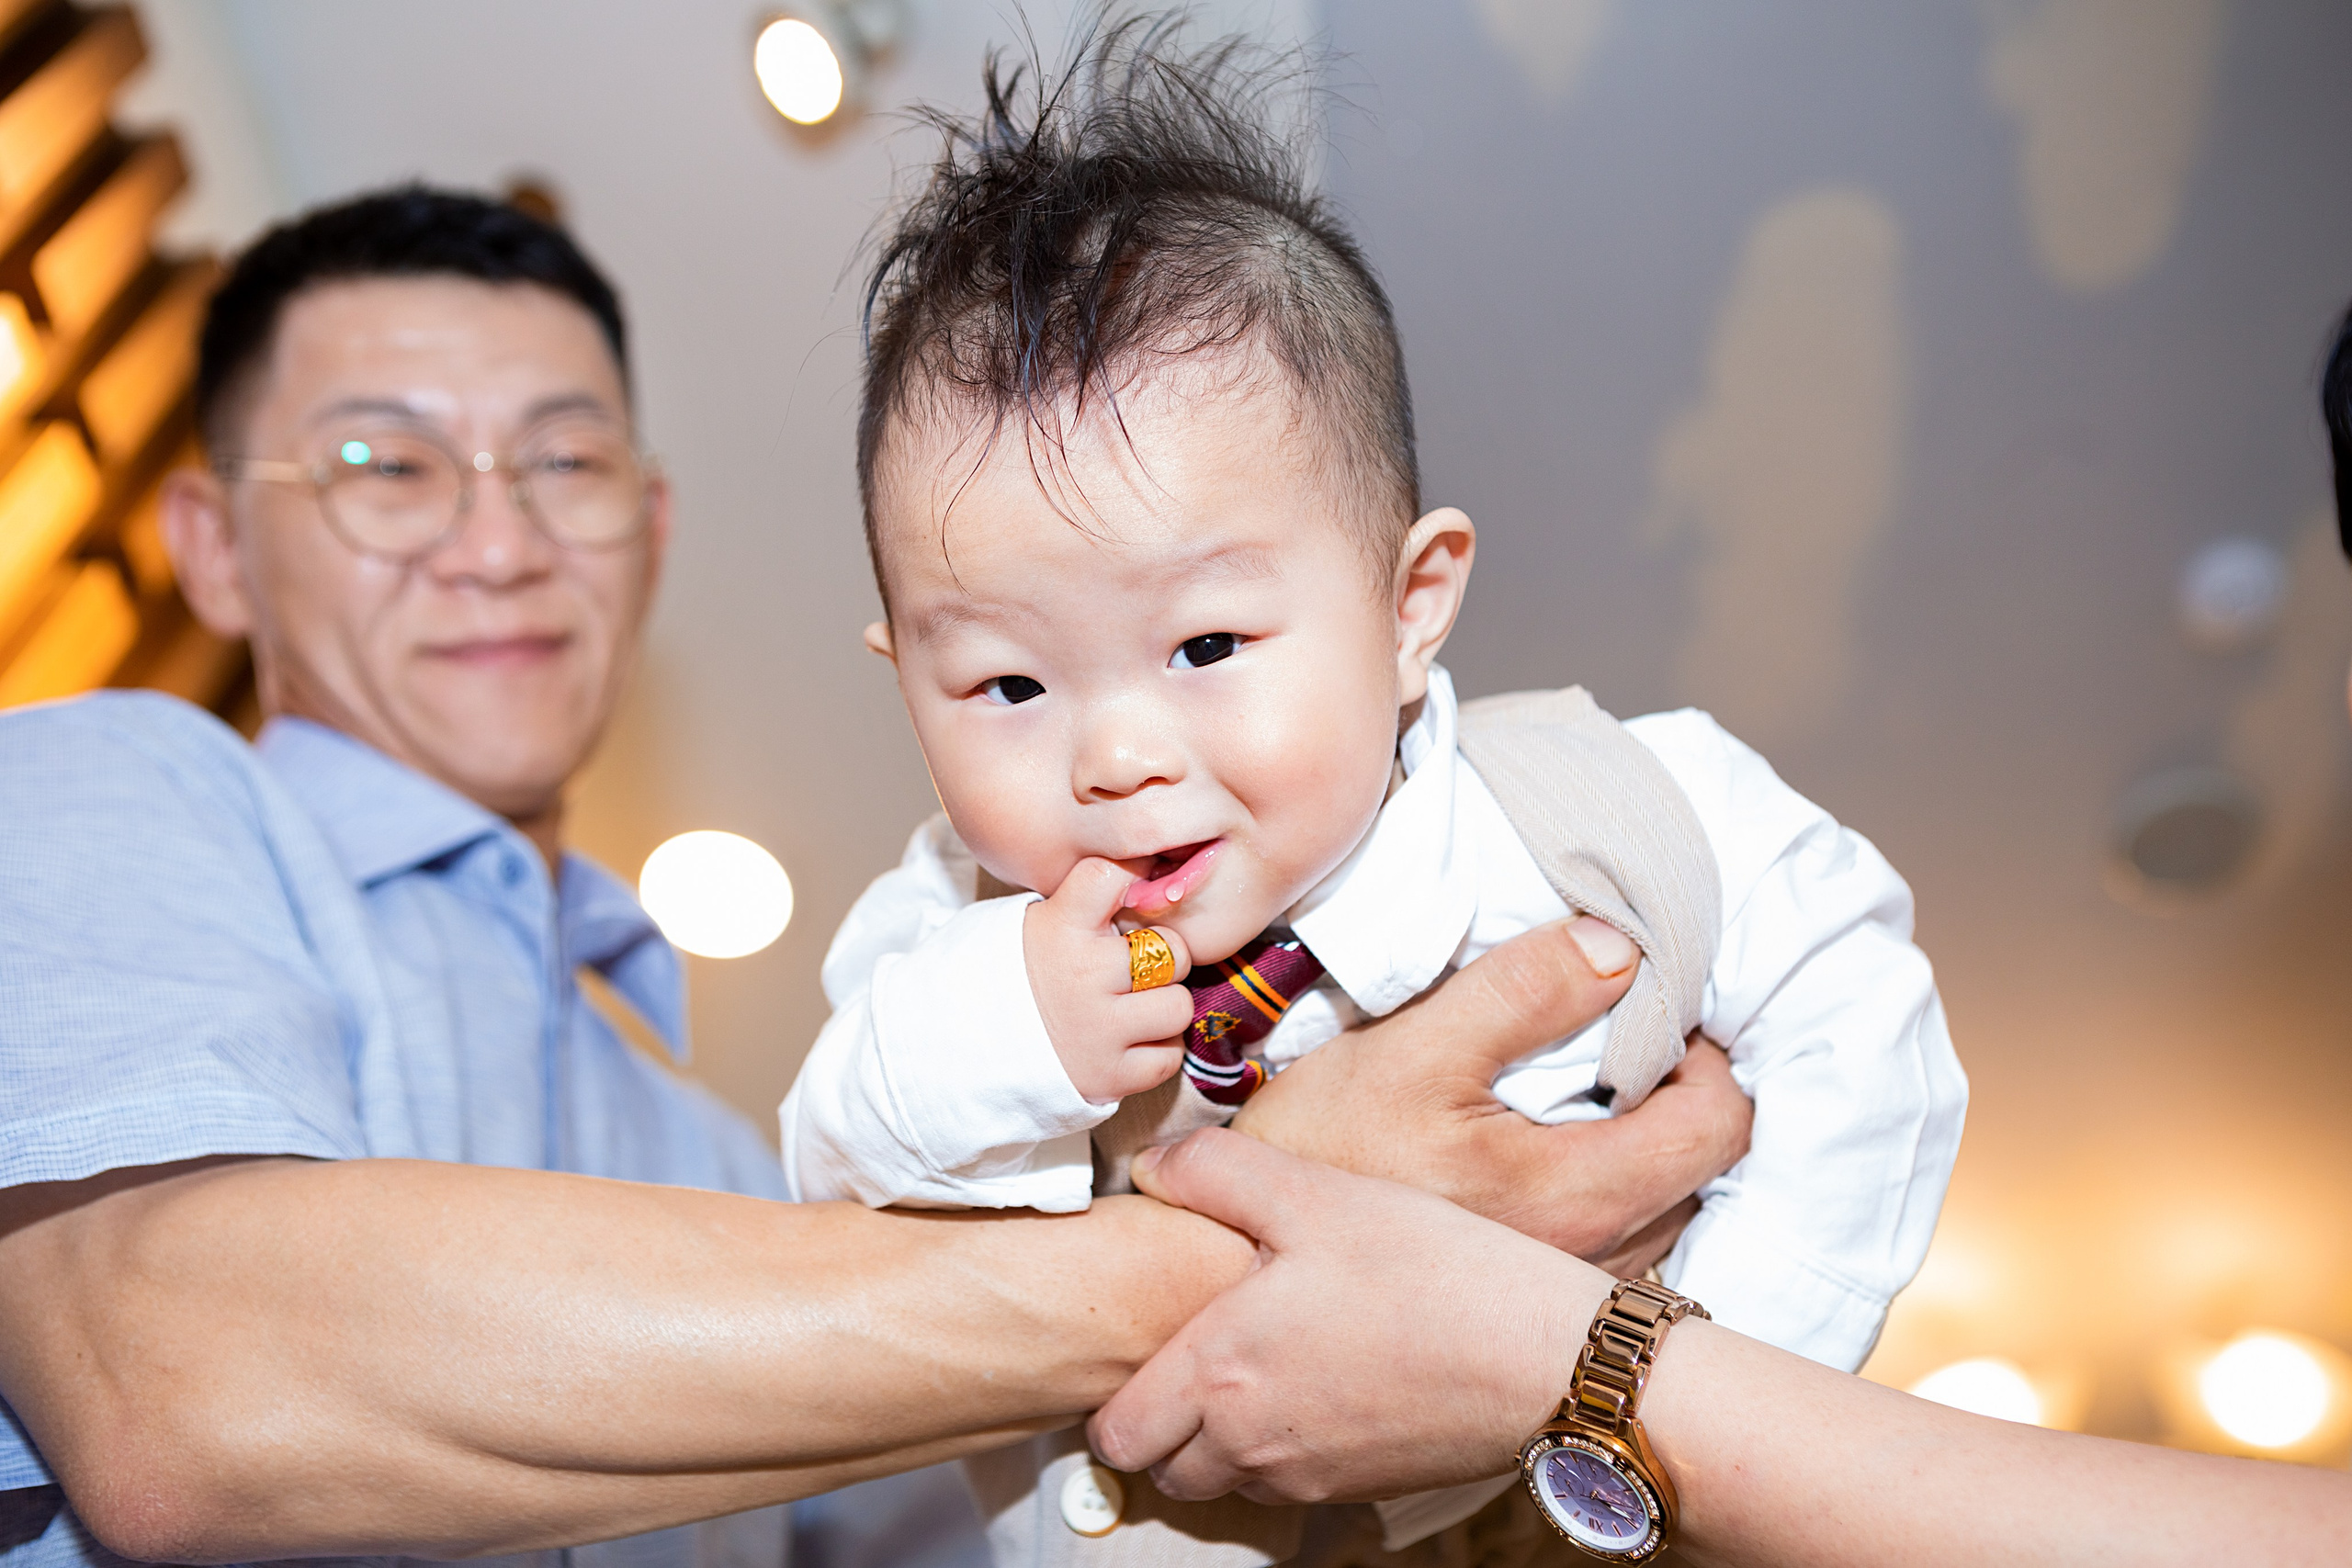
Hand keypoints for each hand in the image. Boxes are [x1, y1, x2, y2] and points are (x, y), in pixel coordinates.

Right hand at [1026, 857, 1194, 1101]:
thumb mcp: (1040, 923)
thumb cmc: (1020, 976)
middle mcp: (1083, 975)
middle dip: (1161, 958)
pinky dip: (1155, 1051)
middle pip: (1172, 949)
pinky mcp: (1109, 1076)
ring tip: (1131, 1008)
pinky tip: (1126, 1041)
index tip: (1135, 888)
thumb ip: (1090, 902)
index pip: (1118, 874)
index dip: (1135, 877)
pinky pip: (1169, 1056)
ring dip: (1162, 1008)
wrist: (968, 1049)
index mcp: (1061, 926)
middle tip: (1132, 969)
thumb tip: (1156, 868)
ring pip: (1178, 1006)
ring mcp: (1098, 1029)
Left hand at [1087, 1127, 1613, 1504]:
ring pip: (1227, 1481)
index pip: (1119, 1433)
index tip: (1139, 1349)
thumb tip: (1154, 1169)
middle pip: (1164, 1468)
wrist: (1545, 1356)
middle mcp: (1253, 1444)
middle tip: (1196, 1355)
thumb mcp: (1316, 1194)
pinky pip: (1291, 1483)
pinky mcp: (1363, 1488)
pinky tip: (1324, 1379)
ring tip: (1260, 1362)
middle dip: (1163, 1424)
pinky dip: (1286, 1448)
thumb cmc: (1431, 1270)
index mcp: (1221, 1374)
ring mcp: (1310, 1475)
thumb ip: (1219, 1173)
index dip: (1116, 1396)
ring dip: (1222, 1441)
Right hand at [1229, 917, 1751, 1260]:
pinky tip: (1540, 1165)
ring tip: (1582, 1102)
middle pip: (1703, 1174)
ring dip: (1646, 1152)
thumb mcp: (1410, 1050)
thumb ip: (1522, 992)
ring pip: (1664, 1217)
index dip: (1709, 1056)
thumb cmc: (1316, 1158)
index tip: (1659, 1016)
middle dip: (1680, 1100)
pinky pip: (1613, 1255)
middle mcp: (1591, 1260)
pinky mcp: (1524, 1314)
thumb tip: (1621, 948)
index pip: (1719, 1125)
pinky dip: (1609, 1199)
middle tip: (1624, 1049)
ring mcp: (1560, 1296)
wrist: (1233, 1266)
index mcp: (1578, 1192)